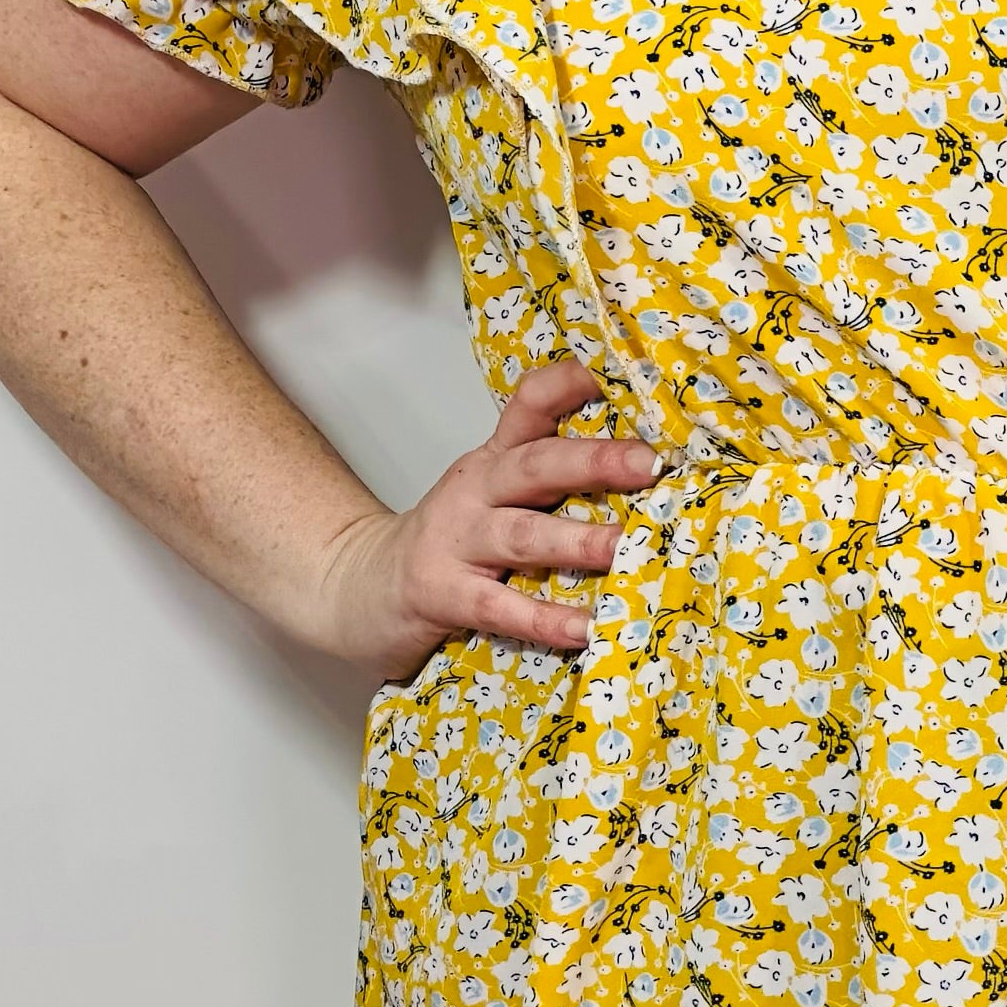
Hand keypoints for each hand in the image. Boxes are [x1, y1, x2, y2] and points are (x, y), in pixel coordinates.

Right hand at [312, 362, 660, 675]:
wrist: (358, 583)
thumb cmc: (450, 539)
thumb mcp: (491, 492)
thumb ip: (550, 476)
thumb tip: (646, 468)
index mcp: (495, 460)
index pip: (529, 405)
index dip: (568, 386)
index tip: (616, 377)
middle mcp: (477, 491)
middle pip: (535, 465)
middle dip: (593, 462)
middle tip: (648, 464)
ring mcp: (456, 542)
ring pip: (522, 536)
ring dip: (576, 540)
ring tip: (624, 548)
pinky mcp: (443, 595)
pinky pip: (500, 608)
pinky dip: (543, 619)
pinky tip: (585, 629)